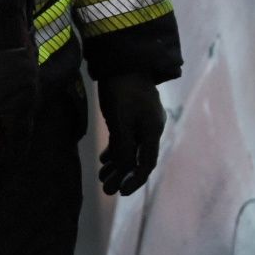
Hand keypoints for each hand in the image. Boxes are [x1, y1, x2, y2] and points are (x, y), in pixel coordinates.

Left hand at [96, 74, 165, 195]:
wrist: (124, 62)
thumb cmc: (122, 91)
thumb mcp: (120, 120)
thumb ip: (123, 146)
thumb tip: (124, 170)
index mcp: (152, 132)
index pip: (146, 164)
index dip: (135, 180)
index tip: (121, 193)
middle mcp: (150, 129)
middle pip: (138, 159)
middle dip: (122, 176)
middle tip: (106, 190)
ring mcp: (142, 122)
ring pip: (131, 150)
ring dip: (117, 165)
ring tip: (102, 177)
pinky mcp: (132, 115)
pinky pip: (126, 139)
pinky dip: (116, 151)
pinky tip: (105, 159)